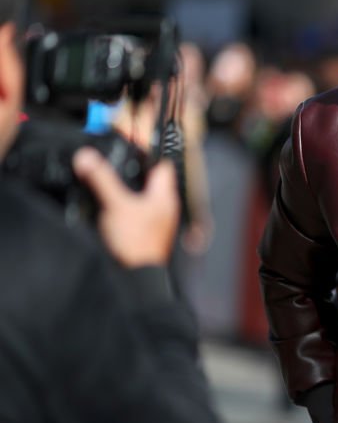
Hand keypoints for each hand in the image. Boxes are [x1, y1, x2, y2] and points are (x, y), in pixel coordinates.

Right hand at [72, 147, 179, 267]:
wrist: (136, 277)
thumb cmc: (136, 243)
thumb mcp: (116, 204)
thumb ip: (102, 179)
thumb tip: (87, 157)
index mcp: (164, 196)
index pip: (163, 165)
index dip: (149, 153)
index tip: (133, 145)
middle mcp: (164, 207)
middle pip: (151, 180)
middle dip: (133, 170)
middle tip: (116, 161)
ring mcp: (156, 221)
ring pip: (142, 196)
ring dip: (127, 188)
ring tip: (109, 181)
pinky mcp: (145, 232)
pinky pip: (135, 212)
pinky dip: (124, 205)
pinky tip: (110, 207)